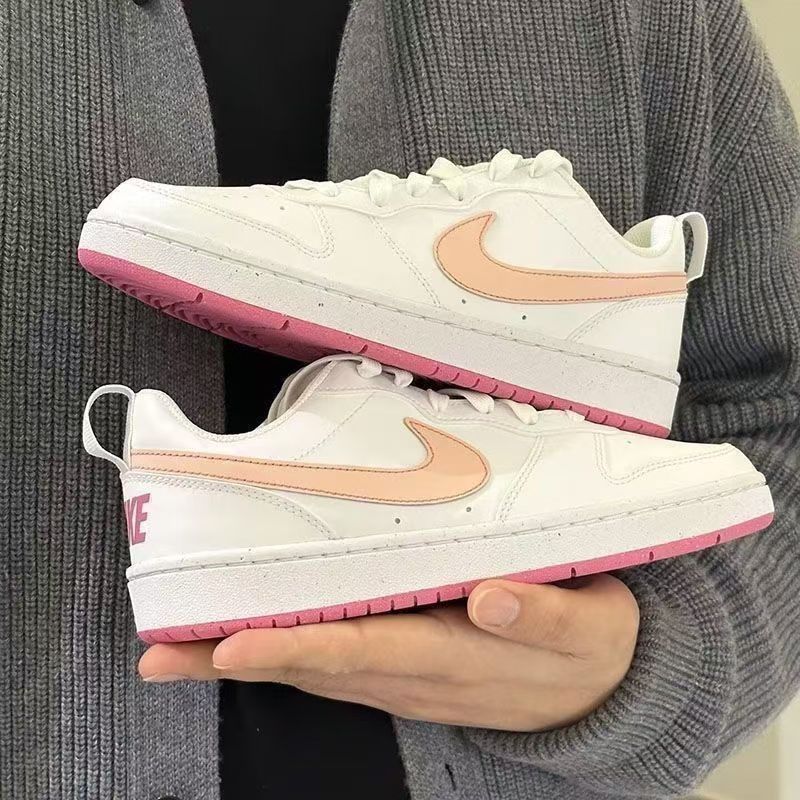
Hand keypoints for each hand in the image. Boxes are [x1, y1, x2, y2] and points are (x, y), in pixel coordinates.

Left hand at [138, 573, 638, 731]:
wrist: (601, 684)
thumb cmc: (592, 644)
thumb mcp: (590, 627)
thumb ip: (544, 616)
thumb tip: (489, 599)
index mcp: (458, 657)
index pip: (365, 651)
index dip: (299, 650)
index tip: (234, 645)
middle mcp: (416, 673)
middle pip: (316, 667)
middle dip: (238, 659)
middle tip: (163, 652)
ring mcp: (405, 675)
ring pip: (315, 669)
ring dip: (245, 659)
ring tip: (178, 647)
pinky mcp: (405, 664)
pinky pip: (333, 663)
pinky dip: (282, 654)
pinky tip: (246, 640)